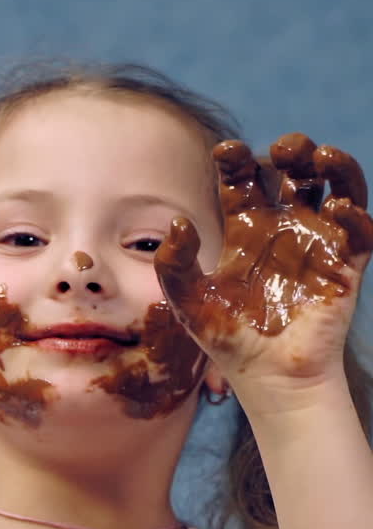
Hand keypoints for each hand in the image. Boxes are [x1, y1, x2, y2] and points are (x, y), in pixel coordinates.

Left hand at [153, 135, 372, 396]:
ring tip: (319, 156)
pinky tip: (337, 208)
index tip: (226, 152)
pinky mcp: (346, 265)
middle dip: (291, 150)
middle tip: (282, 149)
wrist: (270, 379)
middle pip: (294, 171)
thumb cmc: (228, 342)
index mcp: (246, 229)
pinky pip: (360, 229)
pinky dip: (354, 213)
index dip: (236, 159)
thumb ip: (174, 264)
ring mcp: (319, 243)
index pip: (244, 179)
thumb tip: (178, 222)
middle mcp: (284, 228)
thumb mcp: (188, 302)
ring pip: (335, 187)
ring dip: (333, 165)